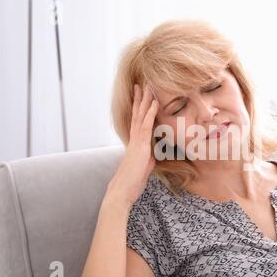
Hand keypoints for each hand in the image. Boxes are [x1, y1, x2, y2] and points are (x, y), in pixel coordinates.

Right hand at [106, 83, 158, 206]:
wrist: (121, 192)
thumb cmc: (131, 183)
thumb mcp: (144, 167)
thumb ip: (148, 158)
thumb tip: (153, 154)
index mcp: (135, 144)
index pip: (137, 122)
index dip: (140, 108)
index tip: (142, 96)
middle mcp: (134, 140)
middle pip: (137, 114)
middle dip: (140, 99)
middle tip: (142, 83)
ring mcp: (136, 142)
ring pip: (140, 116)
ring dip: (145, 100)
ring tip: (148, 86)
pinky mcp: (140, 147)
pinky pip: (145, 126)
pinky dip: (150, 113)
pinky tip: (154, 103)